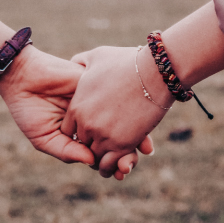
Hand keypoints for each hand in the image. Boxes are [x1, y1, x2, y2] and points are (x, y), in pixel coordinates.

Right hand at [0, 46, 154, 178]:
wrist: (23, 77)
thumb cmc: (28, 109)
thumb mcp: (44, 137)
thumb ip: (66, 151)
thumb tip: (92, 163)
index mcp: (80, 133)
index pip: (101, 151)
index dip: (112, 163)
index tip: (121, 173)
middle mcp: (93, 118)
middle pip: (116, 137)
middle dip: (126, 153)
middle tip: (130, 165)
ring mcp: (98, 102)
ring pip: (123, 120)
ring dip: (133, 136)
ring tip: (140, 151)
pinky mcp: (100, 86)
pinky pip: (119, 99)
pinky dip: (130, 112)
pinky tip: (137, 126)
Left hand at [62, 46, 173, 177]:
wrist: (154, 71)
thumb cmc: (127, 62)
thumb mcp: (97, 57)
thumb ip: (81, 62)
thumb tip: (75, 63)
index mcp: (77, 106)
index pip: (69, 131)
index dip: (80, 131)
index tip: (92, 130)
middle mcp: (86, 124)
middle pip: (81, 145)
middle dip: (91, 145)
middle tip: (103, 145)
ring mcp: (103, 135)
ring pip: (95, 158)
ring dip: (103, 159)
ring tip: (113, 157)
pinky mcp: (122, 144)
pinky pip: (110, 164)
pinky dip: (114, 166)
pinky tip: (121, 163)